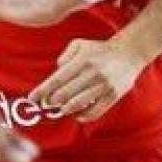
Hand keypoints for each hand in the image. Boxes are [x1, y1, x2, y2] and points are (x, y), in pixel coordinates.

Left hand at [30, 37, 147, 122]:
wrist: (129, 53)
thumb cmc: (98, 50)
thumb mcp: (79, 45)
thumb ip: (64, 57)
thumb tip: (56, 73)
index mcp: (83, 60)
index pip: (57, 79)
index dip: (42, 91)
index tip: (32, 99)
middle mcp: (93, 73)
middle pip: (64, 95)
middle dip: (51, 102)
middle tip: (46, 104)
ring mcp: (104, 86)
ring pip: (77, 105)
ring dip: (64, 109)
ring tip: (60, 107)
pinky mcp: (113, 96)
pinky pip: (93, 112)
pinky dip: (81, 116)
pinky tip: (75, 113)